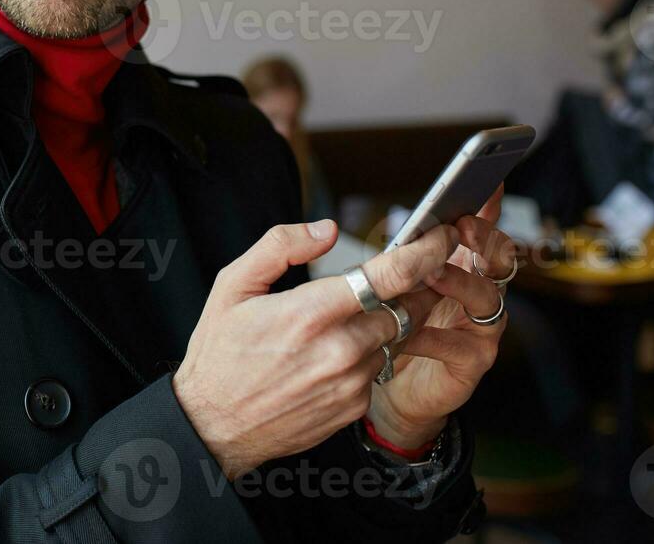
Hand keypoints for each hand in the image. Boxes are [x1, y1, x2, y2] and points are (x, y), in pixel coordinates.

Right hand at [174, 219, 456, 478]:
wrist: (213, 424)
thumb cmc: (219, 352)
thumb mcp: (232, 286)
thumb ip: (280, 246)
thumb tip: (327, 229)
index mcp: (310, 312)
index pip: (391, 275)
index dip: (425, 250)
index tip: (440, 235)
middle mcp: (339, 349)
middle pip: (404, 306)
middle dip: (407, 286)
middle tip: (394, 275)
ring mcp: (350, 382)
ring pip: (393, 336)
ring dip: (384, 321)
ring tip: (349, 317)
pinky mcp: (354, 406)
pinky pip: (378, 367)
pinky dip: (367, 353)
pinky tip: (333, 352)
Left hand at [369, 186, 511, 449]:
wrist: (391, 390)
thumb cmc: (394, 328)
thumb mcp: (398, 284)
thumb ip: (410, 255)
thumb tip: (415, 218)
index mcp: (464, 270)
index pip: (483, 233)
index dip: (488, 210)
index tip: (486, 184)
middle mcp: (480, 296)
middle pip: (500, 261)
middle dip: (484, 240)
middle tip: (460, 227)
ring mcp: (481, 330)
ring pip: (486, 299)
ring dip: (460, 282)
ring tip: (432, 272)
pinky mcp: (471, 364)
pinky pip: (459, 346)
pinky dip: (433, 335)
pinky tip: (410, 331)